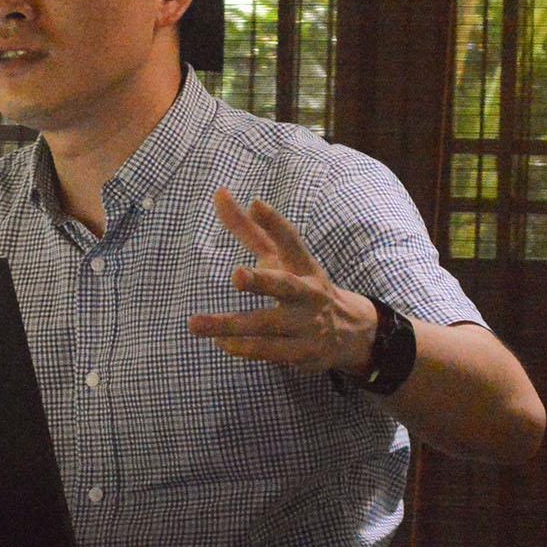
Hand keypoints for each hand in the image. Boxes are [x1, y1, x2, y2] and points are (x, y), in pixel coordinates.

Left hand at [187, 187, 379, 376]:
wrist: (351, 333)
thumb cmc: (302, 287)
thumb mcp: (280, 257)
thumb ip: (248, 229)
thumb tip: (218, 192)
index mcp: (304, 266)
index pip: (291, 241)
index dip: (275, 223)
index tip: (256, 204)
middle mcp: (308, 294)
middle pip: (285, 286)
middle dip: (261, 281)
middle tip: (237, 275)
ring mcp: (307, 325)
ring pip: (266, 326)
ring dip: (231, 325)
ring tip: (196, 323)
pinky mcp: (302, 354)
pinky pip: (268, 351)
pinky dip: (242, 347)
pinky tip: (220, 342)